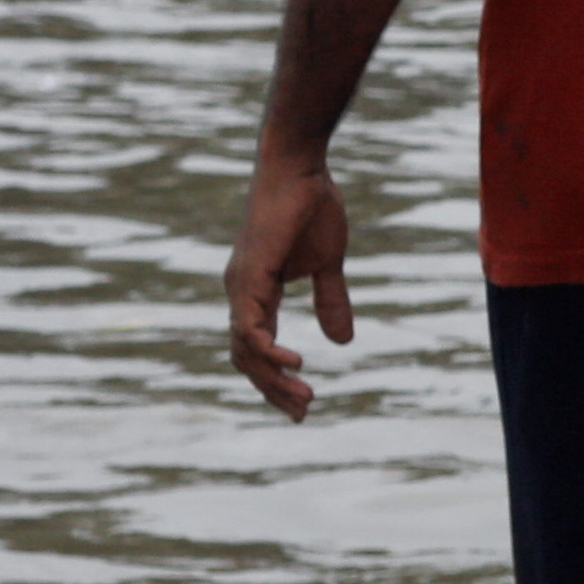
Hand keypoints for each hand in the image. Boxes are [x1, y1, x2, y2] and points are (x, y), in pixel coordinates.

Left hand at [226, 150, 352, 420]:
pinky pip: (251, 328)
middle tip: (303, 412)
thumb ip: (330, 302)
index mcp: (255, 292)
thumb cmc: (311, 208)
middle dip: (274, 389)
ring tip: (305, 397)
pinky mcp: (249, 278)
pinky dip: (269, 350)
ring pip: (244, 350)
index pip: (256, 347)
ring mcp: (241, 287)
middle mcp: (241, 294)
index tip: (303, 404)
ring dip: (273, 379)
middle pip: (245, 358)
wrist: (299, 170)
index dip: (276, 378)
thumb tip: (343, 341)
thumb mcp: (328, 265)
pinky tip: (296, 362)